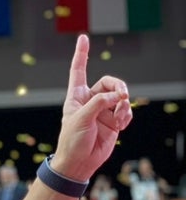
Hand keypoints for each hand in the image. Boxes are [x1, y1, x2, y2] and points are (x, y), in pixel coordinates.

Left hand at [53, 34, 133, 179]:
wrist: (80, 162)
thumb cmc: (72, 140)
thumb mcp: (81, 119)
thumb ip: (99, 103)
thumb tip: (118, 96)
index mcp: (76, 96)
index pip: (78, 70)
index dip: (81, 54)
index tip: (83, 37)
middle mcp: (90, 100)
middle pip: (110, 82)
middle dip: (118, 87)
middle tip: (122, 97)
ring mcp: (103, 110)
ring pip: (121, 97)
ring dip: (124, 105)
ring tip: (119, 118)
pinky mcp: (114, 121)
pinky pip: (126, 111)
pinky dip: (127, 116)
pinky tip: (121, 124)